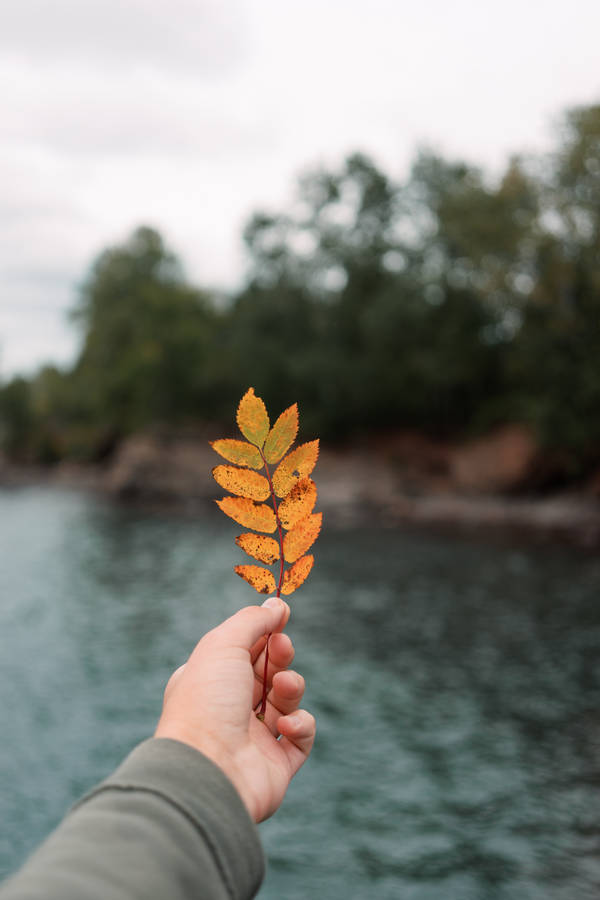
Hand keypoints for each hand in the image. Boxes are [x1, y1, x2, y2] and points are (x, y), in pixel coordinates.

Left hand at [154, 597, 315, 822]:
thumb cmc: (207, 702)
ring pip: (286, 701)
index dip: (264, 633)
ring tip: (284, 687)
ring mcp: (253, 739)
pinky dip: (300, 725)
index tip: (282, 615)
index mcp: (209, 682)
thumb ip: (253, 621)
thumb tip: (277, 604)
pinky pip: (301, 737)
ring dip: (291, 687)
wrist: (207, 770)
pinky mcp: (276, 765)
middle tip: (281, 648)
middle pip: (268, 673)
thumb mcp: (224, 645)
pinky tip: (285, 725)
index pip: (243, 652)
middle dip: (279, 656)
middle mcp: (229, 710)